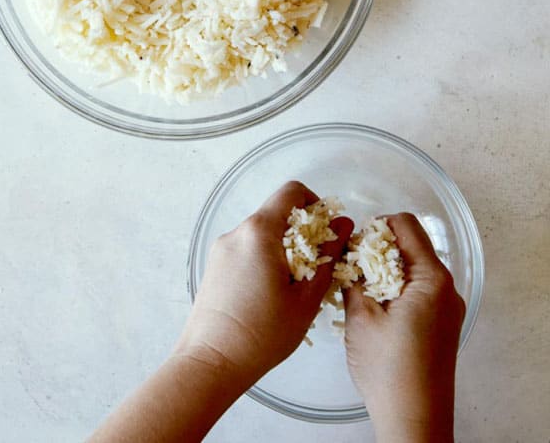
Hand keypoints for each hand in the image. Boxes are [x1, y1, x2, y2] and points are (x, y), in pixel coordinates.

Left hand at [175, 181, 353, 386]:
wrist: (211, 363)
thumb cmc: (262, 334)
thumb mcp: (306, 297)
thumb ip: (328, 256)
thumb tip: (343, 226)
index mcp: (259, 232)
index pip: (291, 192)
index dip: (315, 203)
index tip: (325, 231)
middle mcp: (237, 233)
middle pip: (276, 214)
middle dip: (301, 234)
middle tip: (315, 267)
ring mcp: (222, 249)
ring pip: (262, 234)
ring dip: (283, 249)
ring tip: (292, 288)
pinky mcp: (214, 266)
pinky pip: (246, 250)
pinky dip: (264, 260)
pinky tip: (270, 295)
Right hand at [342, 213, 465, 442]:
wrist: (414, 419)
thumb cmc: (389, 369)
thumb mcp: (361, 316)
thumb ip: (354, 277)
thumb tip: (349, 255)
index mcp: (431, 278)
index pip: (406, 225)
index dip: (376, 225)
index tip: (354, 242)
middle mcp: (447, 288)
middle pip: (412, 246)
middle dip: (379, 250)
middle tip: (352, 267)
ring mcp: (448, 308)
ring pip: (414, 270)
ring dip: (386, 271)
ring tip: (360, 290)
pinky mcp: (443, 325)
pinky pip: (420, 292)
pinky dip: (397, 290)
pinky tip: (376, 310)